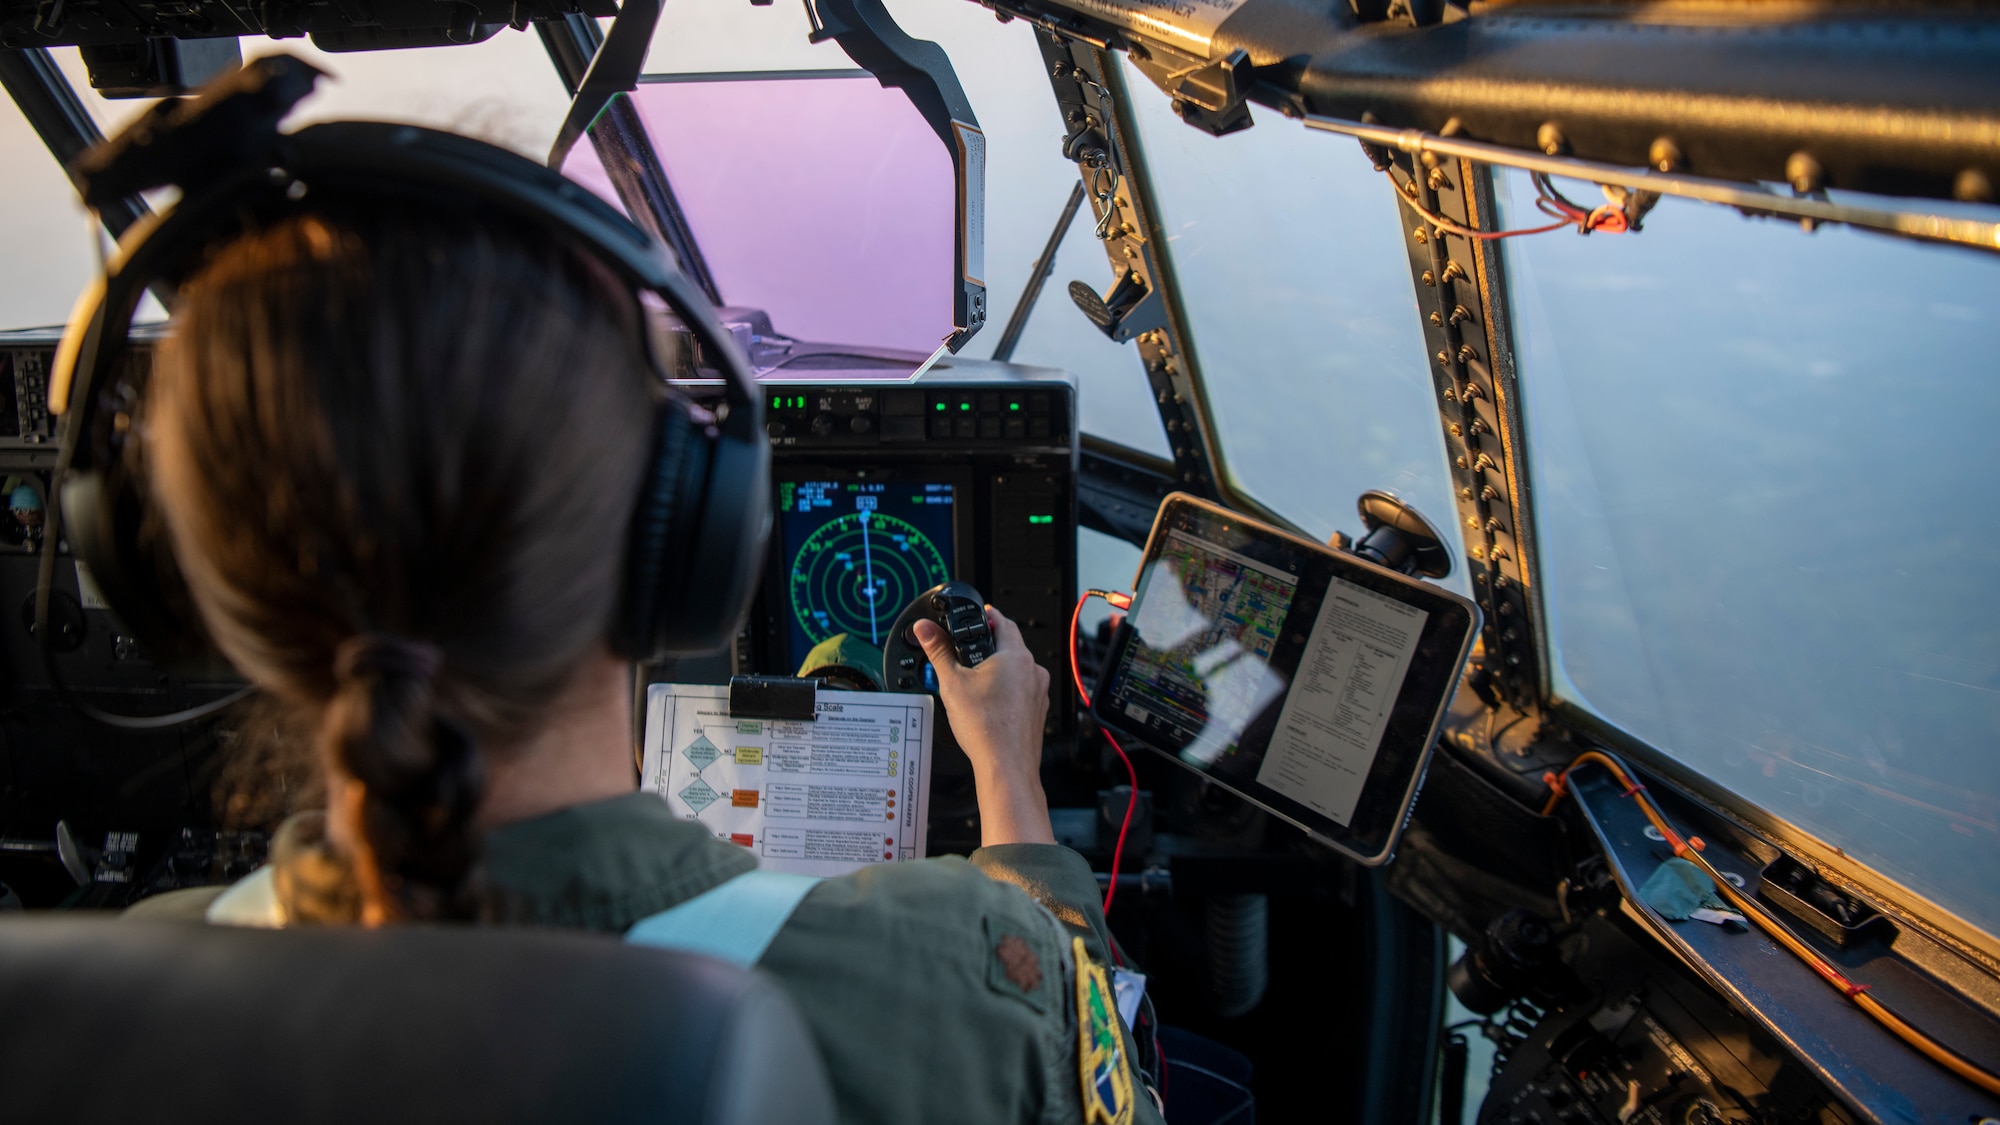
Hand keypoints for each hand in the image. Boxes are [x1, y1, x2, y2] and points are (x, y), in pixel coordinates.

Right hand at [914, 606, 1054, 845]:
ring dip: (998, 669)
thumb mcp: (952, 682)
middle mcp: (1033, 671)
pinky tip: (988, 703)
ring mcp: (1038, 693)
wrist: (1006, 767)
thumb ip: (938, 651)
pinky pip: (1021, 692)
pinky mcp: (1036, 712)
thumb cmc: (986, 728)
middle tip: (969, 648)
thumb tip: (925, 629)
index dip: (987, 616)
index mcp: (1016, 656)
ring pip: (1016, 671)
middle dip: (989, 645)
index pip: (1003, 622)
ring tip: (974, 680)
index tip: (979, 614)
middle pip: (1010, 646)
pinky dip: (1006, 691)